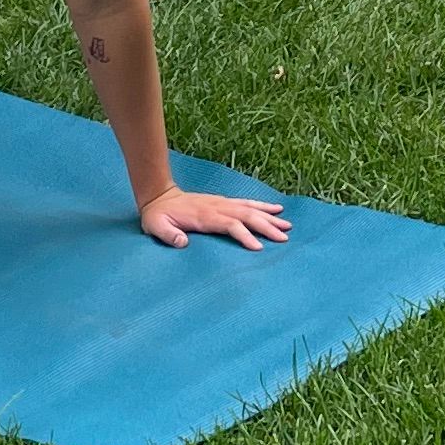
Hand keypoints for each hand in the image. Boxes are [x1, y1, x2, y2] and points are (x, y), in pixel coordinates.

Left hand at [139, 186, 290, 251]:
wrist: (159, 197)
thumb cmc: (158, 216)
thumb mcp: (156, 226)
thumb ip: (169, 235)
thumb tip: (182, 243)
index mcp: (204, 216)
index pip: (230, 225)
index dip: (245, 235)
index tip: (259, 247)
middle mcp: (217, 208)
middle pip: (247, 216)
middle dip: (266, 226)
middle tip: (284, 238)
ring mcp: (222, 203)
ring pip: (250, 209)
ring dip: (269, 216)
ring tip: (287, 225)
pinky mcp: (223, 202)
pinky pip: (247, 203)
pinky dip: (263, 206)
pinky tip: (276, 209)